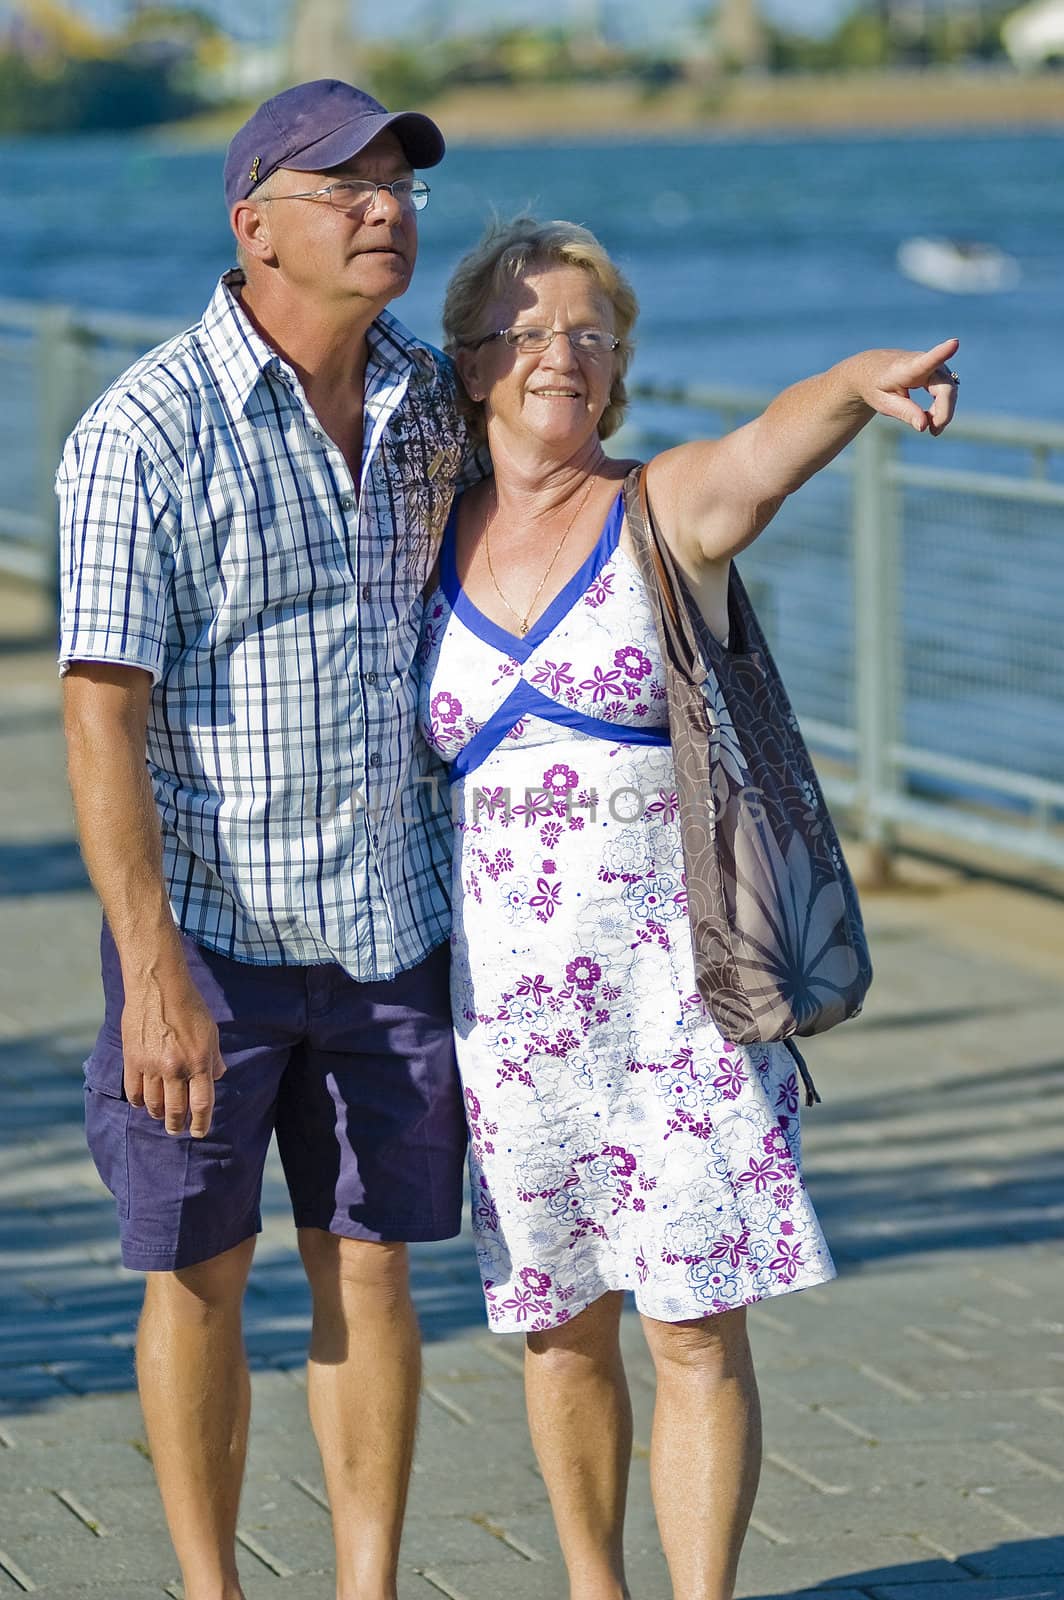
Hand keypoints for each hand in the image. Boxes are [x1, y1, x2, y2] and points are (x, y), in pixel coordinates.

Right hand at [121, 973, 225, 1138]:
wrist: (159, 987)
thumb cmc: (190, 1007)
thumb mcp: (211, 1032)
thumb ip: (214, 1058)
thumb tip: (217, 1077)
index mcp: (199, 1061)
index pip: (201, 1104)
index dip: (200, 1123)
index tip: (198, 1132)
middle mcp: (175, 1068)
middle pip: (175, 1110)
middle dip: (177, 1125)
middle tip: (176, 1130)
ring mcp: (151, 1066)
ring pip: (153, 1104)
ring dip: (158, 1114)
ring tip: (161, 1116)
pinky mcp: (132, 1060)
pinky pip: (134, 1091)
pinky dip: (139, 1102)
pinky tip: (143, 1103)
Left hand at [856, 338, 959, 436]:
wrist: (874, 369)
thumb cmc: (877, 386)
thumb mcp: (883, 403)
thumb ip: (904, 412)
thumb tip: (924, 426)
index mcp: (907, 368)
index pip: (928, 360)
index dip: (942, 353)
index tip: (954, 343)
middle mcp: (925, 361)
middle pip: (946, 388)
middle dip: (943, 412)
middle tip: (934, 432)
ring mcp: (935, 365)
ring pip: (950, 392)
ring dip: (942, 412)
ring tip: (930, 428)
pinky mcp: (940, 372)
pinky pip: (948, 393)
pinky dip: (942, 408)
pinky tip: (930, 419)